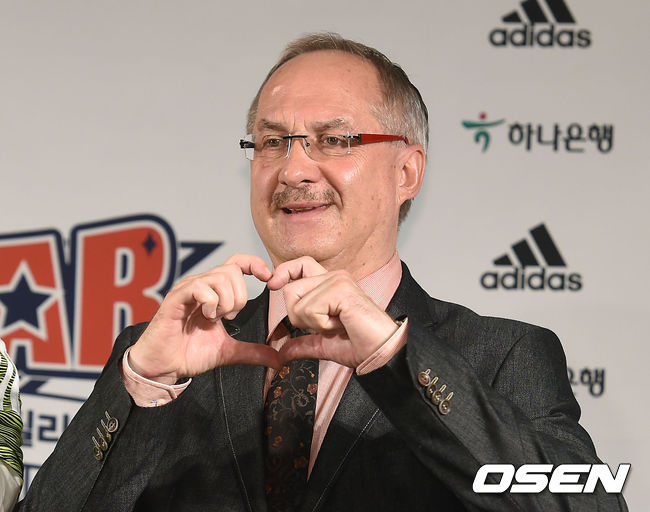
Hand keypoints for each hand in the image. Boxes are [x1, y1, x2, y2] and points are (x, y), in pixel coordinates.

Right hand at [129, 254, 280, 383]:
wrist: (163, 367)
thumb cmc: (189, 354)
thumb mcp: (228, 351)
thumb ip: (253, 351)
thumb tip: (278, 359)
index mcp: (214, 291)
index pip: (237, 263)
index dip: (254, 264)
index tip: (268, 279)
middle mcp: (201, 284)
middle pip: (233, 271)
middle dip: (239, 297)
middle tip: (228, 317)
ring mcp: (188, 289)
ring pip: (220, 277)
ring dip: (225, 302)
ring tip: (215, 318)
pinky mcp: (176, 297)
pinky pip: (201, 287)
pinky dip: (210, 303)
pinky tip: (205, 317)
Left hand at [268, 258, 398, 367]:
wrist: (381, 354)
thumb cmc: (360, 345)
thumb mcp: (322, 344)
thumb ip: (302, 344)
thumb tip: (282, 353)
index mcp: (330, 283)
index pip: (299, 264)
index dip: (283, 272)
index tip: (272, 285)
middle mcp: (334, 276)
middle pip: (290, 289)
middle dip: (298, 315)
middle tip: (324, 325)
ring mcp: (338, 281)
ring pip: (296, 300)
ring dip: (311, 323)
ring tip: (336, 325)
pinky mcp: (341, 290)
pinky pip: (310, 308)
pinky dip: (321, 325)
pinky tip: (341, 325)